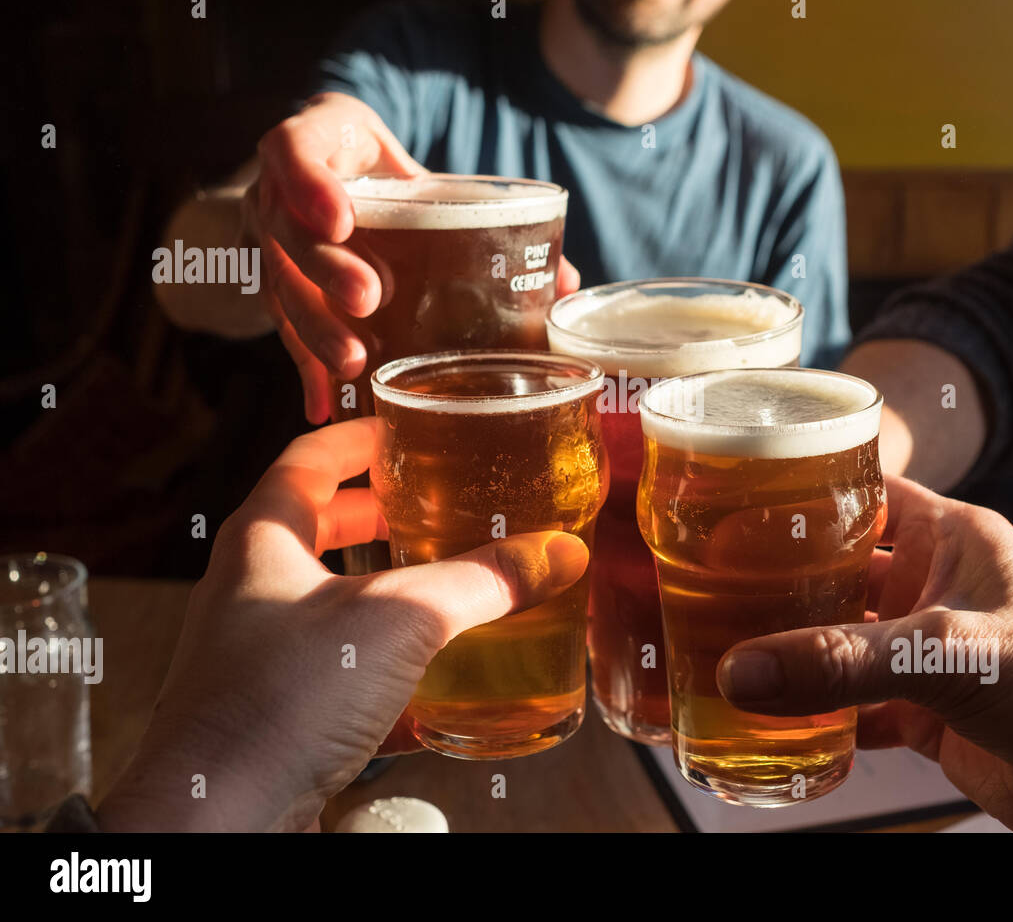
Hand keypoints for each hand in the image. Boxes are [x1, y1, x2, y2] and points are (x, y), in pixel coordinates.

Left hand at [96, 418, 589, 831]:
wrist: (220, 819)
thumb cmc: (277, 701)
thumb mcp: (401, 619)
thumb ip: (482, 583)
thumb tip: (555, 552)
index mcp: (263, 541)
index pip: (309, 459)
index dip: (359, 437)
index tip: (404, 430)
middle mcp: (250, 591)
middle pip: (317, 529)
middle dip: (378, 517)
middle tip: (433, 507)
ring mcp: (257, 656)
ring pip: (329, 605)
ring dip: (385, 594)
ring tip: (445, 590)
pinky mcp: (276, 714)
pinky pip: (336, 675)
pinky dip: (385, 671)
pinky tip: (433, 686)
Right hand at [241, 93, 581, 423]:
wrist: (333, 161)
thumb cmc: (385, 168)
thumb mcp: (419, 168)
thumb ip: (481, 216)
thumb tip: (566, 281)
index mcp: (310, 141)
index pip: (294, 152)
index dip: (312, 185)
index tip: (342, 220)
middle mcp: (274, 192)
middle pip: (287, 232)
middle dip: (327, 270)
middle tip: (368, 299)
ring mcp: (267, 239)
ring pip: (281, 284)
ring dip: (315, 329)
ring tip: (353, 363)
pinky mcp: (275, 283)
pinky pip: (282, 326)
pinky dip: (305, 368)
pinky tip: (323, 405)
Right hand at [716, 475, 1012, 830]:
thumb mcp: (947, 653)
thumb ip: (844, 659)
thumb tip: (746, 668)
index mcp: (949, 538)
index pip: (863, 492)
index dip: (804, 491)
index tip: (737, 498)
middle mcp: (934, 587)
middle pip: (838, 571)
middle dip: (780, 581)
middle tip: (711, 586)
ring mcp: (929, 652)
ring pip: (841, 640)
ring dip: (794, 650)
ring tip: (728, 651)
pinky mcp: (930, 711)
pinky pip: (856, 705)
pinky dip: (819, 716)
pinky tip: (780, 723)